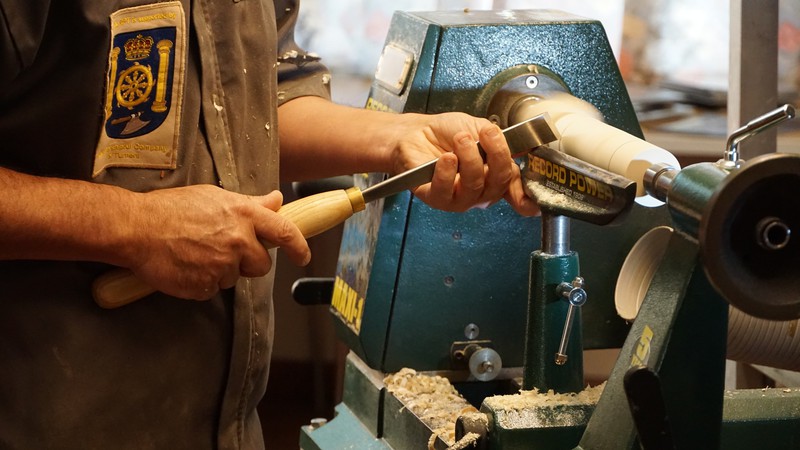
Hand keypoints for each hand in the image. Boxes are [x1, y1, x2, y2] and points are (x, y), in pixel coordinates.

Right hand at [124, 186, 309, 299]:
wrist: (136, 228)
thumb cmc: (172, 208)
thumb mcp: (215, 197)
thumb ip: (250, 204)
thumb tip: (276, 200)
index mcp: (244, 215)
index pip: (284, 232)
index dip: (299, 246)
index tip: (303, 256)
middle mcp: (238, 241)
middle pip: (262, 265)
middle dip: (249, 262)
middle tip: (224, 250)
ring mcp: (222, 266)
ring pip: (235, 278)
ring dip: (222, 270)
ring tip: (197, 253)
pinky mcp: (205, 286)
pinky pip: (213, 290)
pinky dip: (203, 282)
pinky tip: (187, 265)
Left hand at [390, 112, 539, 215]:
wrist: (419, 131)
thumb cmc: (450, 133)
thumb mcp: (482, 131)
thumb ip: (502, 142)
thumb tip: (523, 149)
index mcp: (494, 179)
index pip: (515, 192)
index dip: (526, 198)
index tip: (533, 202)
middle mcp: (479, 193)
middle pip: (498, 184)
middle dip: (496, 155)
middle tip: (485, 135)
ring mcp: (458, 199)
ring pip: (474, 186)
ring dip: (469, 158)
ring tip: (460, 139)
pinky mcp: (435, 198)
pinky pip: (446, 192)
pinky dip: (447, 172)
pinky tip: (446, 158)